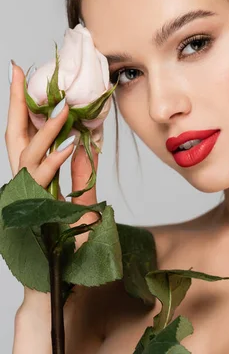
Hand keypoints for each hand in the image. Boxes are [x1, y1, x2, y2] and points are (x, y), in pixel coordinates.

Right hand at [5, 61, 100, 308]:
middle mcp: (23, 183)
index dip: (21, 106)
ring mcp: (25, 197)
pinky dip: (55, 164)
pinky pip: (42, 183)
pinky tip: (68, 147)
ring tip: (64, 108)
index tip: (21, 76)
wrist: (57, 285)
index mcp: (32, 176)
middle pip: (15, 137)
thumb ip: (82, 174)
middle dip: (17, 104)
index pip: (24, 134)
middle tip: (19, 73)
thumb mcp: (80, 201)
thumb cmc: (67, 245)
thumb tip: (84, 144)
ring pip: (27, 156)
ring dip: (48, 130)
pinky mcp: (32, 213)